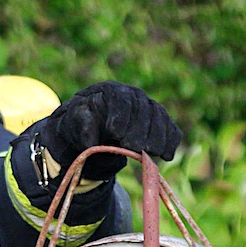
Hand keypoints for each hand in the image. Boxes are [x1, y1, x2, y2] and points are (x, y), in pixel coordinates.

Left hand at [38, 82, 181, 179]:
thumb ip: (82, 127)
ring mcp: (149, 105)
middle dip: (139, 129)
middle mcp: (133, 94)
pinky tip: (166, 155)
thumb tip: (90, 141)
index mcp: (110, 91)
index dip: (120, 116)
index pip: (120, 98)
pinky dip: (170, 141)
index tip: (115, 134)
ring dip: (157, 136)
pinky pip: (170, 127)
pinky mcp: (159, 120)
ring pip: (159, 116)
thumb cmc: (83, 123)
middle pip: (143, 108)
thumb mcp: (75, 123)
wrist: (94, 127)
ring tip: (150, 152)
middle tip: (134, 147)